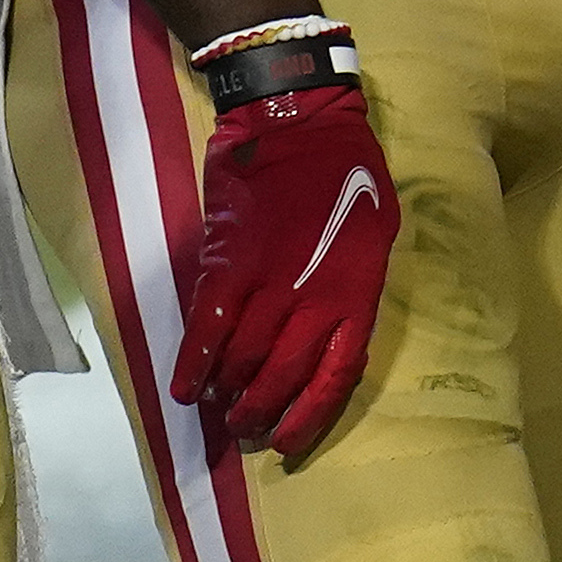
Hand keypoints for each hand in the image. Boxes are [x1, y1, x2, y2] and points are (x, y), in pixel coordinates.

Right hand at [168, 76, 394, 463]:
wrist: (298, 118)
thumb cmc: (348, 170)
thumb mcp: (377, 229)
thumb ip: (356, 282)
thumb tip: (338, 326)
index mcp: (357, 293)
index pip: (336, 376)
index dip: (309, 416)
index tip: (287, 443)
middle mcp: (313, 299)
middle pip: (282, 376)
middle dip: (260, 412)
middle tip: (243, 430)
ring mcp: (269, 283)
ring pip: (242, 359)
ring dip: (228, 393)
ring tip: (218, 411)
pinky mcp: (228, 264)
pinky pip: (207, 328)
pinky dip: (193, 363)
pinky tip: (184, 389)